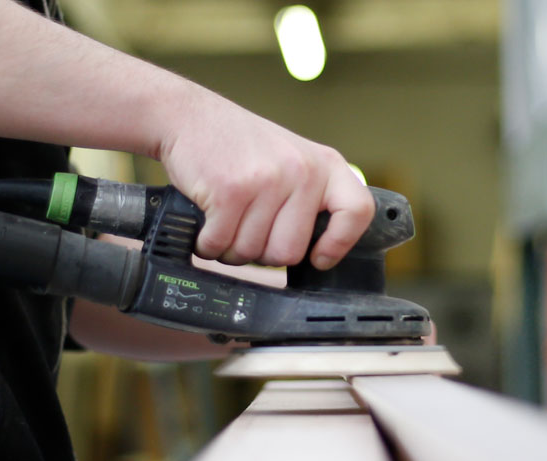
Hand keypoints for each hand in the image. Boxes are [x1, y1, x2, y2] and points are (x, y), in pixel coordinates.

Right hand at [156, 85, 373, 269]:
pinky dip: (207, 243)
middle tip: (246, 229)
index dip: (339, 244)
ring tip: (224, 219)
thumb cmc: (238, 146)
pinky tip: (207, 221)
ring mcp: (268, 180)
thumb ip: (309, 197)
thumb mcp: (291, 160)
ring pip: (251, 253)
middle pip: (289, 252)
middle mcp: (302, 171)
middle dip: (261, 253)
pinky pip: (221, 245)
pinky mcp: (231, 191)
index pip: (356, 212)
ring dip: (230, 248)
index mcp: (325, 165)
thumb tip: (317, 252)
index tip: (318, 258)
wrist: (190, 115)